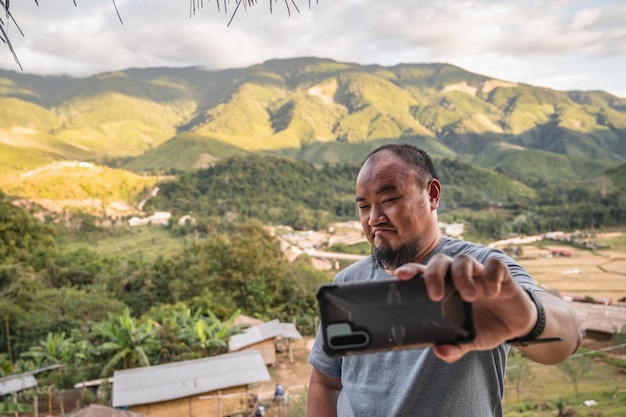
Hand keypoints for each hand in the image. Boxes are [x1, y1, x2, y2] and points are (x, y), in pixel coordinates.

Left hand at [393, 253, 536, 361]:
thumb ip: (455, 346)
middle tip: (436, 296)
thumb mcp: (470, 340)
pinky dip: (491, 277)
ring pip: (464, 260)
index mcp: (445, 287)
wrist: (517, 325)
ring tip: (468, 297)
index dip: (410, 270)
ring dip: (462, 276)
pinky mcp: (500, 274)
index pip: (423, 272)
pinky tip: (493, 293)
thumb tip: (440, 352)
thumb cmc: (485, 325)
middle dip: (434, 275)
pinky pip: (494, 265)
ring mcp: (478, 272)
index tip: (399, 276)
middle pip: (440, 261)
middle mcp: (458, 275)